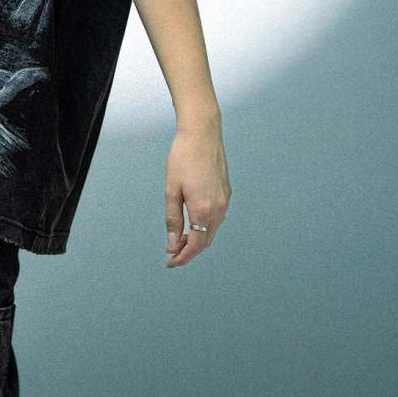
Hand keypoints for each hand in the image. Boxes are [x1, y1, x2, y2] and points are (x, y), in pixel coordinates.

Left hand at [165, 120, 229, 266]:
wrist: (203, 134)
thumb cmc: (183, 158)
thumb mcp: (172, 190)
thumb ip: (173, 219)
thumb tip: (173, 243)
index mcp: (203, 209)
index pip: (195, 245)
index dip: (182, 257)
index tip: (171, 263)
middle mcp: (218, 208)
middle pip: (206, 241)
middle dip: (189, 251)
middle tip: (172, 255)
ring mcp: (225, 201)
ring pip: (212, 231)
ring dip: (198, 239)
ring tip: (180, 241)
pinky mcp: (226, 193)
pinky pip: (217, 218)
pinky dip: (205, 227)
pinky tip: (193, 224)